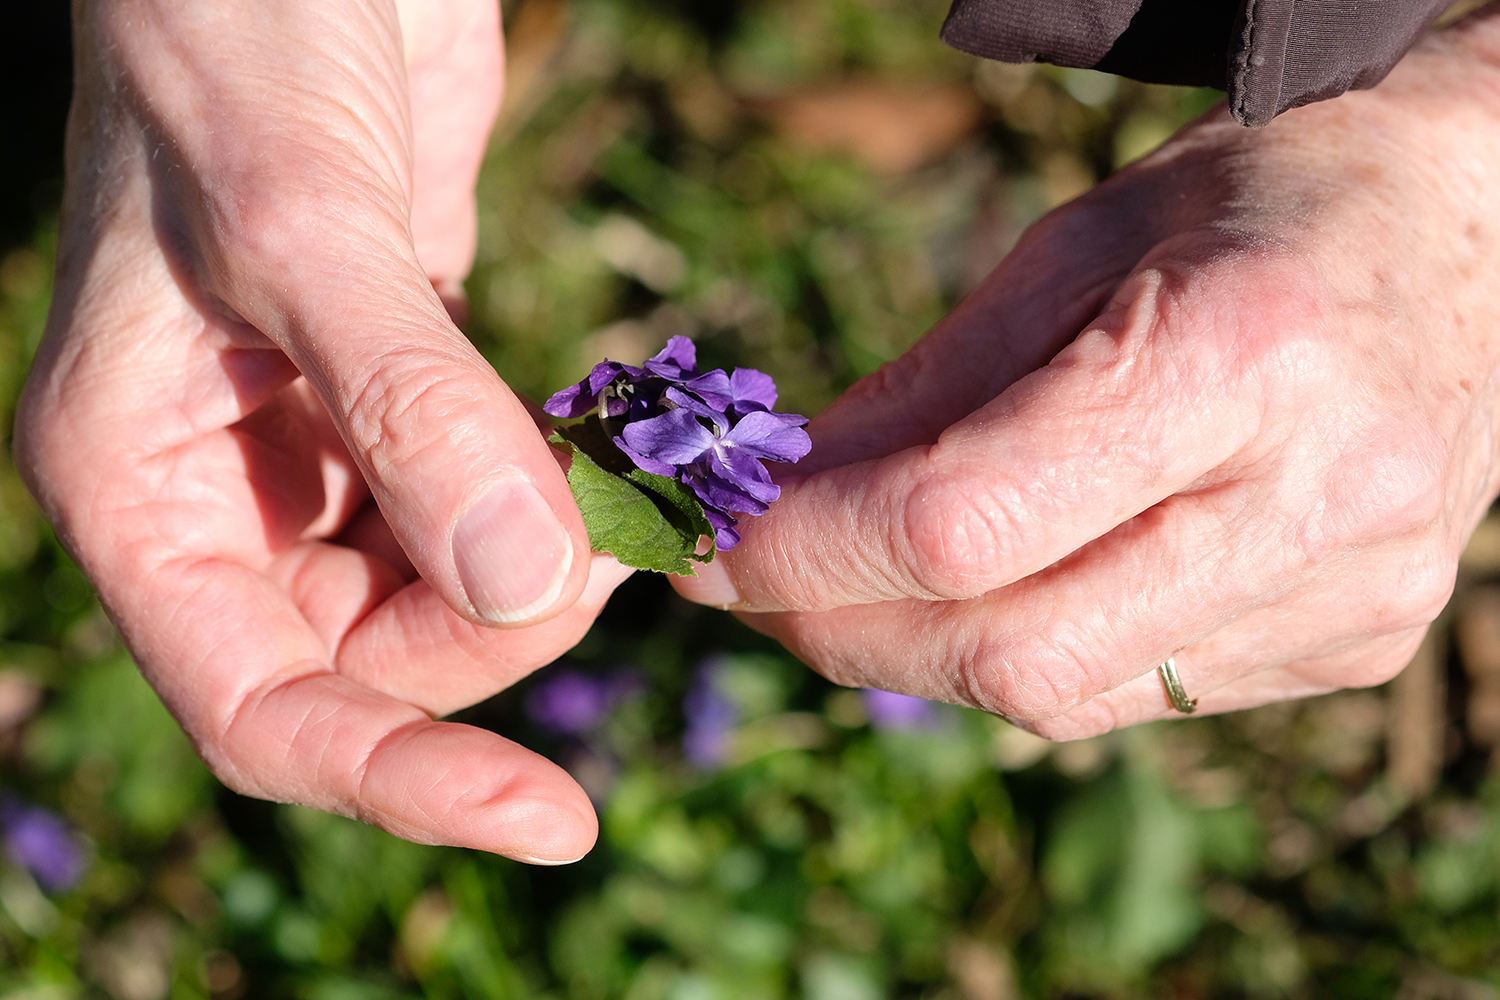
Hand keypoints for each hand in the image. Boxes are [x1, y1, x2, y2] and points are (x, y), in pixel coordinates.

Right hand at [16, 0, 629, 861]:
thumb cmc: (228, 43)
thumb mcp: (295, 220)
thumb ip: (406, 407)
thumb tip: (521, 583)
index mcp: (138, 488)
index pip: (262, 706)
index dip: (402, 782)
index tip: (552, 819)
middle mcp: (220, 493)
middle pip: (371, 662)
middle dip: (502, 632)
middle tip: (610, 541)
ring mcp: (311, 451)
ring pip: (435, 595)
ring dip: (538, 574)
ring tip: (609, 489)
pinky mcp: (396, 399)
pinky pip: (477, 510)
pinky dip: (549, 508)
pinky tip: (589, 457)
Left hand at [675, 12, 1499, 737]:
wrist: (1475, 236)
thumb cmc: (1255, 209)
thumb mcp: (1075, 248)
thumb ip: (925, 389)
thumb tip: (780, 497)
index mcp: (1237, 358)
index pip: (964, 522)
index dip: (808, 554)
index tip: (709, 548)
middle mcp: (1310, 502)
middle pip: (1009, 653)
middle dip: (844, 632)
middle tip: (755, 585)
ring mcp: (1345, 594)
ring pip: (1062, 698)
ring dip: (919, 654)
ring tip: (856, 581)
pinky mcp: (1352, 645)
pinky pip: (1130, 696)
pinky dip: (1023, 655)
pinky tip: (995, 591)